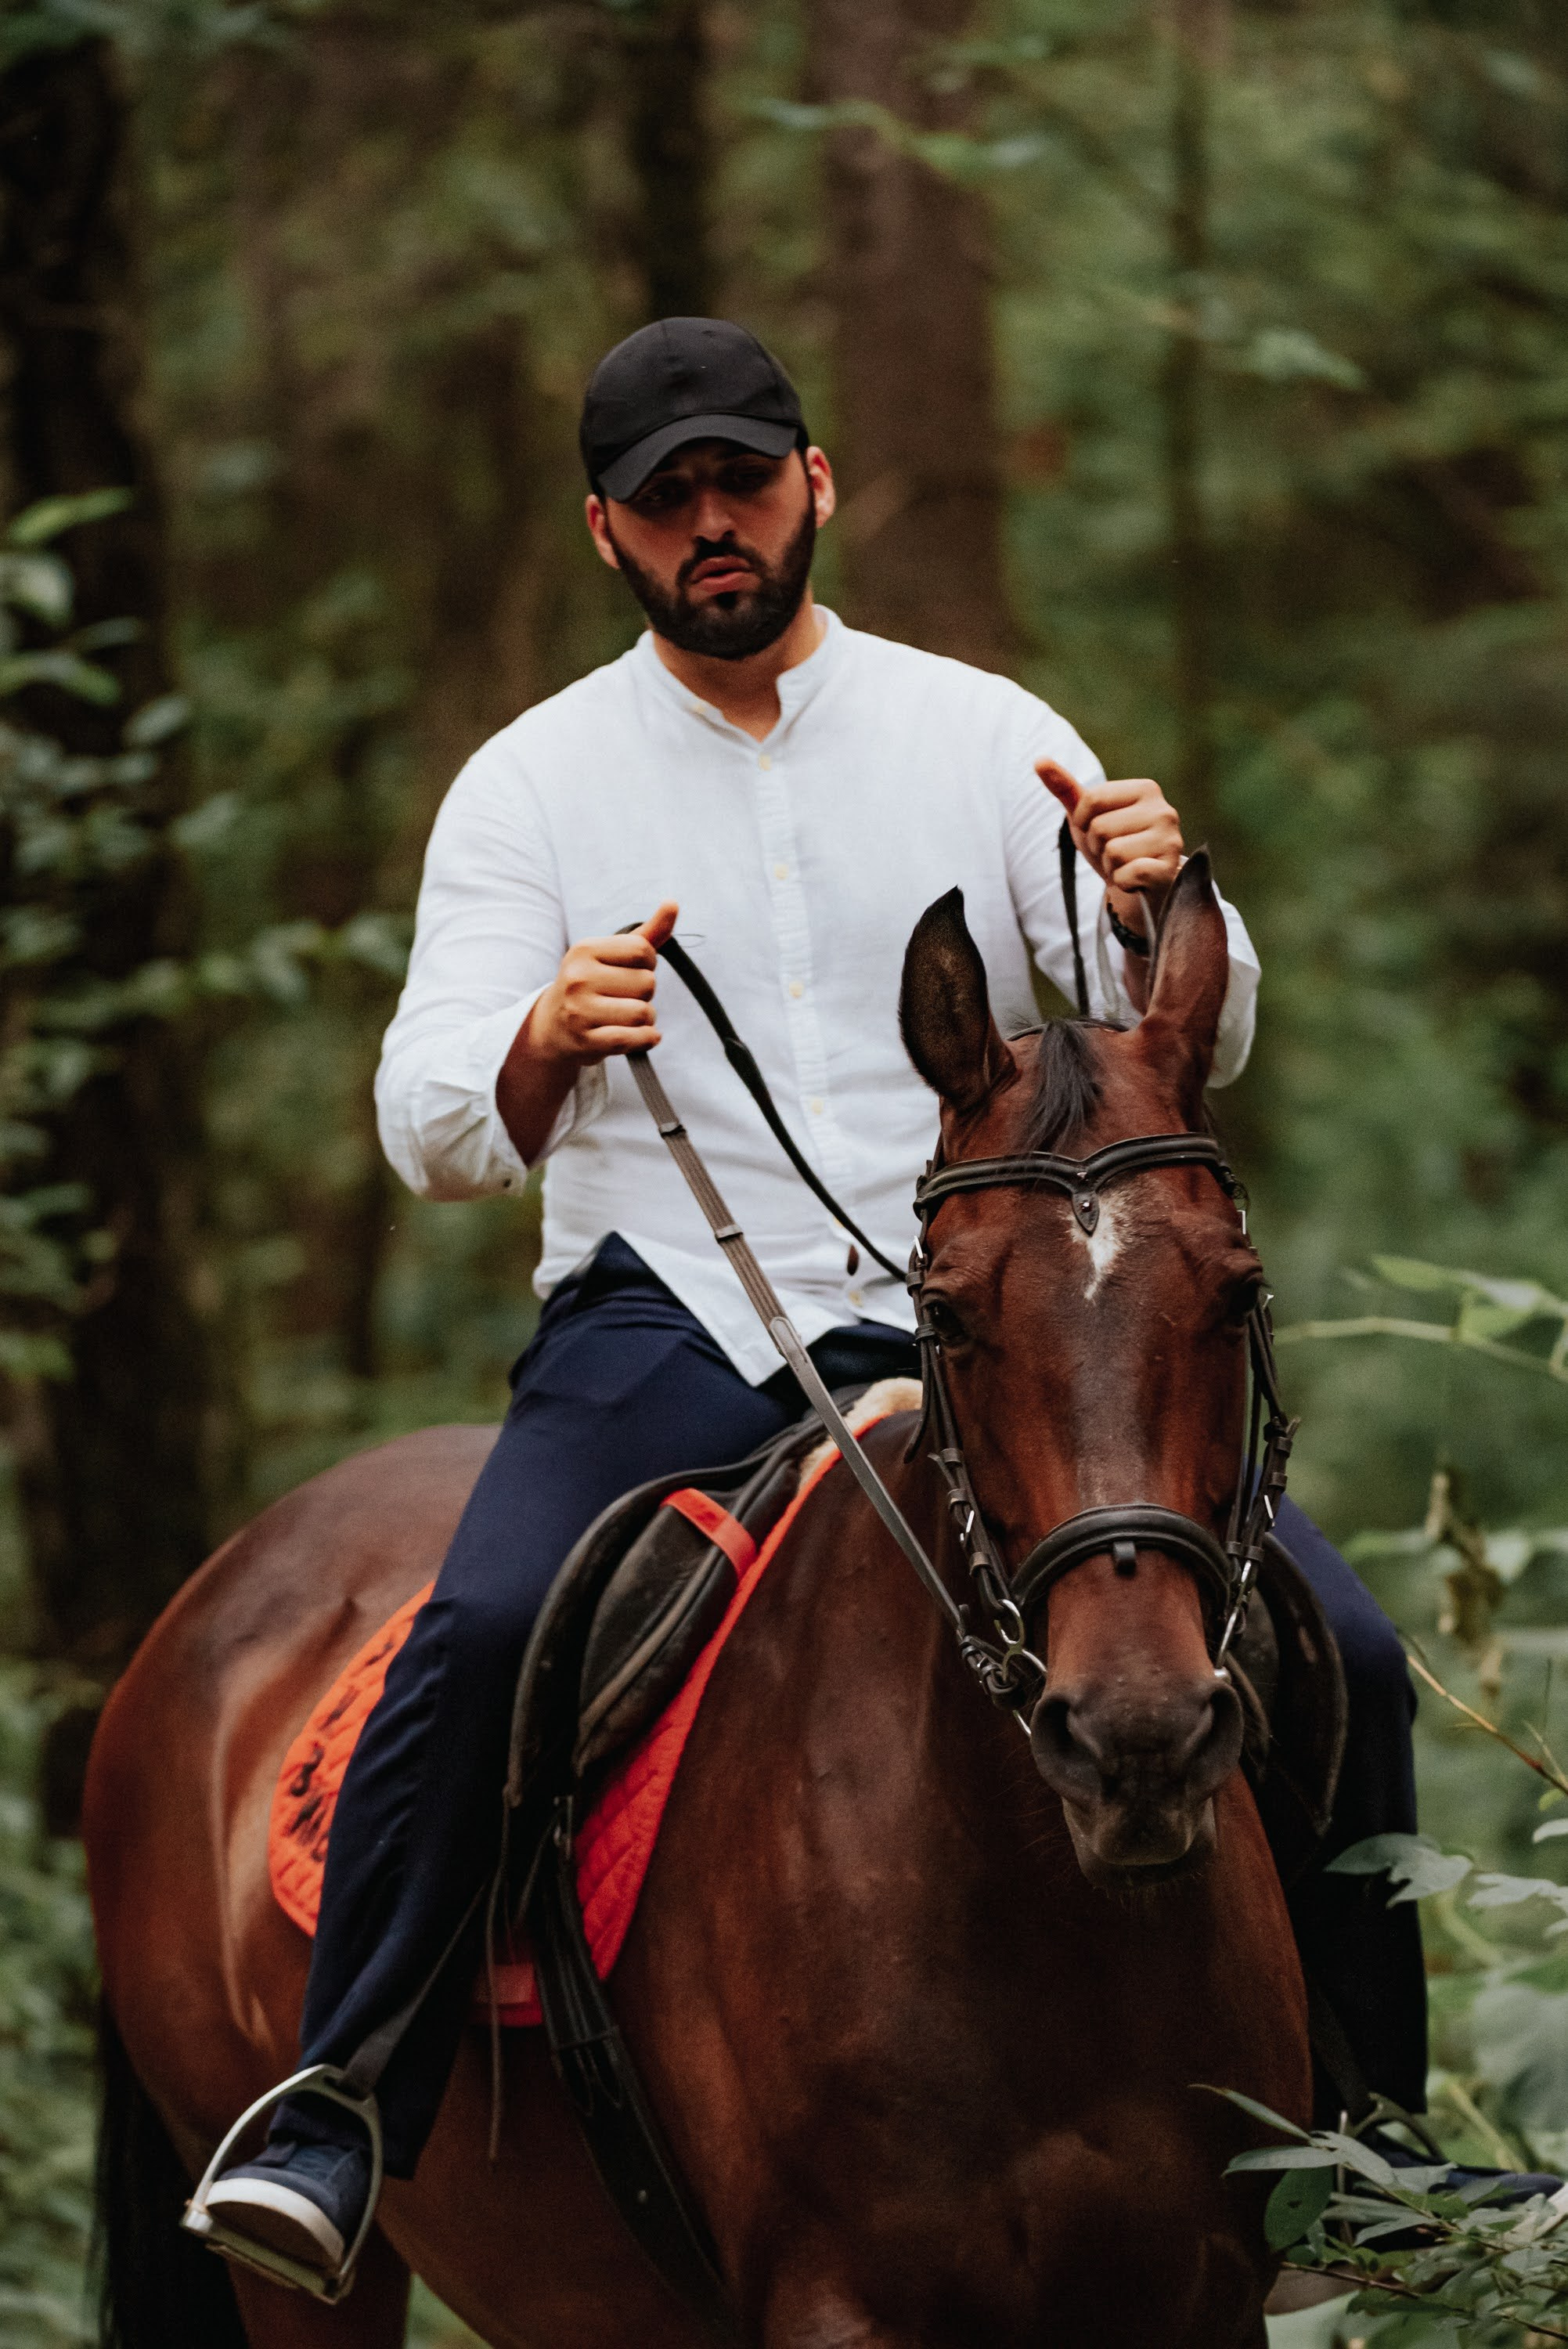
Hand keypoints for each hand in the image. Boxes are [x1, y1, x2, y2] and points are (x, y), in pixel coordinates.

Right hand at [525, 900, 678, 1065]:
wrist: (553, 1026)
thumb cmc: (591, 984)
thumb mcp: (612, 955)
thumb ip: (647, 934)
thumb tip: (673, 903)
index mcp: (584, 950)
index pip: (642, 951)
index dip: (648, 964)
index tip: (631, 971)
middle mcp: (578, 978)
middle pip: (647, 983)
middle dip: (645, 993)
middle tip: (624, 997)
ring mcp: (580, 1012)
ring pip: (643, 1013)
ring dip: (646, 1018)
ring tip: (627, 1017)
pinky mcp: (586, 1041)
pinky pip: (633, 1038)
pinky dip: (647, 1038)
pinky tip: (645, 1035)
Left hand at [1036, 762, 1183, 912]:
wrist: (1141, 884)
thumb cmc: (1114, 843)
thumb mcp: (1087, 816)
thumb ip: (1066, 788)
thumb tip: (1039, 760)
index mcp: (1145, 789)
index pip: (1092, 799)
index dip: (1083, 822)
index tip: (1097, 831)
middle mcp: (1163, 810)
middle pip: (1100, 828)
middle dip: (1098, 846)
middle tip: (1114, 853)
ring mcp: (1170, 840)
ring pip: (1113, 852)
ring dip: (1110, 866)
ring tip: (1125, 864)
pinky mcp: (1169, 869)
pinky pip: (1129, 873)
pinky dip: (1123, 881)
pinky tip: (1134, 879)